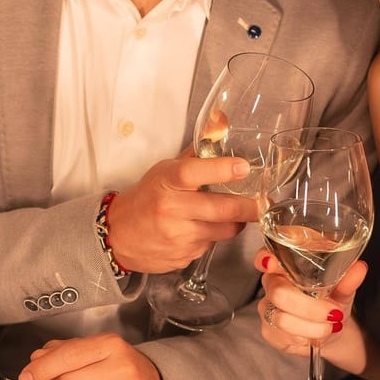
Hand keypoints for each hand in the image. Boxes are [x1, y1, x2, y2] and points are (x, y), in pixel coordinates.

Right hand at [106, 155, 259, 273]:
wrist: (117, 236)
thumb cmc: (145, 199)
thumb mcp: (164, 171)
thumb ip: (196, 153)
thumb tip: (220, 123)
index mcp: (166, 182)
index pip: (193, 173)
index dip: (221, 169)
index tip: (244, 167)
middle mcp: (171, 209)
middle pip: (220, 209)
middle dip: (248, 207)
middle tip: (262, 203)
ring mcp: (177, 236)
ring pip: (223, 231)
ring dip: (232, 223)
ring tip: (228, 215)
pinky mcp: (183, 256)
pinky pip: (210, 246)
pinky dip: (212, 237)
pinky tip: (200, 230)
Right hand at [254, 249, 367, 354]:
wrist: (333, 328)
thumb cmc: (334, 300)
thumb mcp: (345, 289)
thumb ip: (348, 280)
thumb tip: (359, 268)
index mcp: (287, 265)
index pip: (267, 255)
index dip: (265, 258)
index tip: (271, 264)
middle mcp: (273, 283)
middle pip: (278, 292)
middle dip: (310, 308)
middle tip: (334, 314)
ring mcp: (267, 307)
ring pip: (281, 318)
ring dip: (311, 327)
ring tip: (330, 327)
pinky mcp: (268, 330)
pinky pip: (280, 336)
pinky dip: (303, 338)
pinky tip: (313, 336)